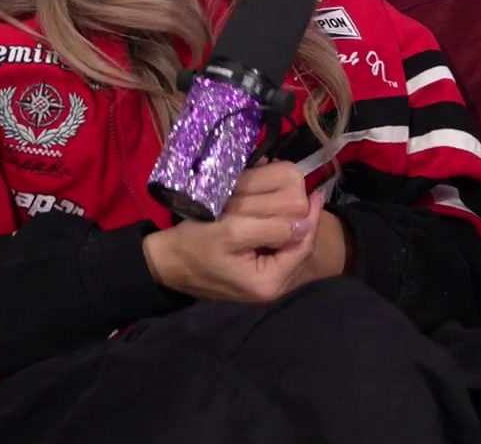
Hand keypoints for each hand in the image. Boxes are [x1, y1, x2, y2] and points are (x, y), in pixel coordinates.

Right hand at [143, 161, 322, 302]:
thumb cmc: (194, 245)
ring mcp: (263, 282)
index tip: (315, 193)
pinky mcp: (254, 273)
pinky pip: (275, 248)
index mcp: (269, 283)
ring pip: (288, 246)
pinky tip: (276, 210)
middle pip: (298, 248)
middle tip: (306, 192)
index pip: (302, 247)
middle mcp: (271, 288)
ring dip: (290, 221)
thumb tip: (303, 222)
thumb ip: (270, 229)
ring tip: (294, 196)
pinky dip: (277, 227)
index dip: (311, 218)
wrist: (165, 263)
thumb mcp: (231, 232)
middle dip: (301, 219)